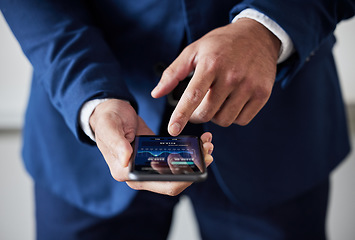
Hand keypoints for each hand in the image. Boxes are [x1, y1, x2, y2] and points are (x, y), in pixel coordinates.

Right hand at [89, 99, 213, 195]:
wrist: (109, 111)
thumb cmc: (107, 120)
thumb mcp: (110, 128)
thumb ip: (116, 144)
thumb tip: (126, 160)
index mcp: (126, 172)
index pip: (160, 185)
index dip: (181, 178)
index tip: (196, 166)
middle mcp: (139, 173)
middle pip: (173, 181)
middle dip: (193, 171)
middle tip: (207, 154)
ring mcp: (148, 166)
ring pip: (177, 171)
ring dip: (194, 161)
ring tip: (206, 146)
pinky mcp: (156, 156)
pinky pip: (174, 159)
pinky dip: (188, 153)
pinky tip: (198, 142)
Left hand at [151, 18, 280, 135]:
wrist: (258, 36)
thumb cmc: (221, 45)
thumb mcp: (194, 50)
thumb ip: (173, 73)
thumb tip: (156, 94)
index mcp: (211, 64)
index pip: (193, 95)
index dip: (181, 115)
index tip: (173, 130)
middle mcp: (231, 76)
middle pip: (207, 113)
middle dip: (197, 115)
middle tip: (198, 105)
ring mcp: (249, 86)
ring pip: (224, 120)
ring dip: (216, 116)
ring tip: (217, 99)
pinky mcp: (262, 94)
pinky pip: (242, 120)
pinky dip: (233, 116)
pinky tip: (232, 102)